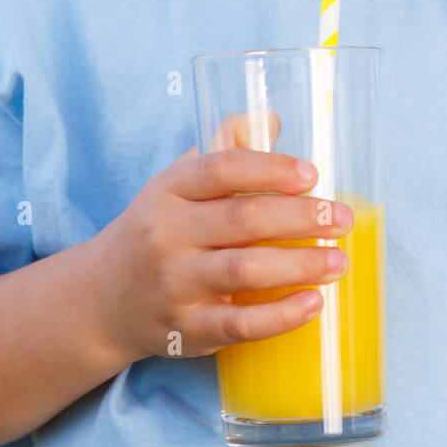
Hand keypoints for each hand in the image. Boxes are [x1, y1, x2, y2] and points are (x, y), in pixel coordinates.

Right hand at [91, 110, 354, 361]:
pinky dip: (280, 316)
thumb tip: (272, 119)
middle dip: (301, 217)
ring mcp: (174, 284)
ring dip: (299, 265)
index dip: (271, 168)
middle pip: (242, 219)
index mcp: (169, 190)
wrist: (103, 298)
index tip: (312, 174)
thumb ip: (224, 150)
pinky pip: (239, 324)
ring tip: (338, 261)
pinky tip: (313, 304)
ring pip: (244, 271)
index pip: (221, 168)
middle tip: (343, 218)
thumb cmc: (157, 229)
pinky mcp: (186, 328)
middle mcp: (167, 235)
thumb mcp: (177, 183)